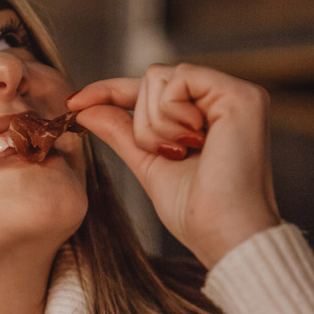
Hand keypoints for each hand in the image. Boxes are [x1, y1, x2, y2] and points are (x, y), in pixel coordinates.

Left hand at [66, 63, 280, 267]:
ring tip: (182, 153)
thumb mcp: (147, 163)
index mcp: (205, 114)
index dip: (108, 91)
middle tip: (167, 155)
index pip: (148, 89)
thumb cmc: (195, 212)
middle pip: (150, 79)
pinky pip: (177, 79)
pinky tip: (192, 141)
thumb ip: (120, 132)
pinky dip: (169, 114)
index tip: (72, 103)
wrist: (222, 236)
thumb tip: (84, 109)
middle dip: (142, 123)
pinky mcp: (241, 94)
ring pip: (159, 77)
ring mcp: (235, 93)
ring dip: (154, 123)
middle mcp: (222, 98)